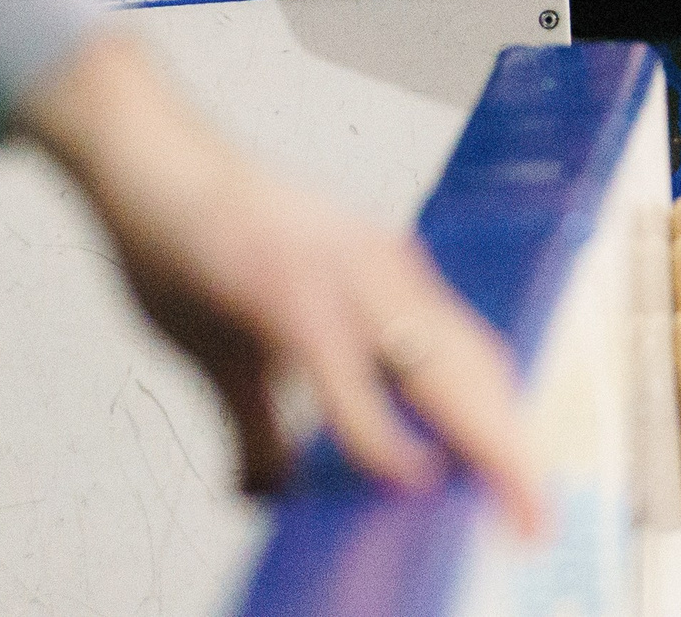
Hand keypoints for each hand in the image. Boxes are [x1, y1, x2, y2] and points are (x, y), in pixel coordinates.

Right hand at [15, 29, 544, 534]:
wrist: (145, 160)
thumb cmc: (191, 246)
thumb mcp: (238, 353)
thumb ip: (265, 424)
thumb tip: (270, 491)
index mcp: (383, 283)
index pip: (471, 362)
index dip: (506, 429)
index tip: (527, 493)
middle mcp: (381, 275)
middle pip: (476, 372)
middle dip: (511, 453)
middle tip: (536, 520)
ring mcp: (342, 278)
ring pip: (439, 372)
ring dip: (479, 447)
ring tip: (507, 506)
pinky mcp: (289, 291)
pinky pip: (351, 379)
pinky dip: (383, 438)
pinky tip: (406, 477)